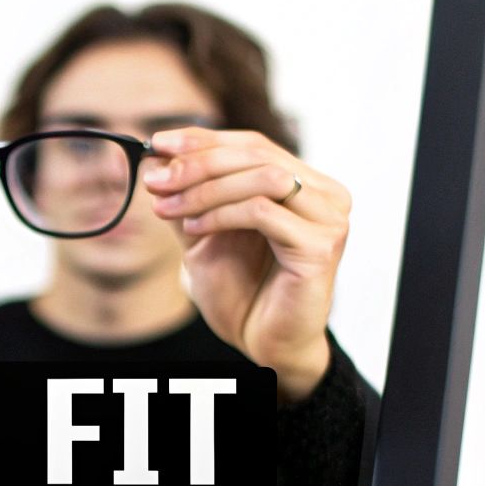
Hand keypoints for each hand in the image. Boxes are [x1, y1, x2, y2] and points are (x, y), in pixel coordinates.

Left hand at [141, 127, 351, 400]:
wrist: (265, 345)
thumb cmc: (243, 294)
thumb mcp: (206, 235)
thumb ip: (190, 196)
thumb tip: (157, 158)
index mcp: (306, 184)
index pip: (253, 144)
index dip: (204, 139)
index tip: (157, 143)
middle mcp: (326, 195)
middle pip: (257, 154)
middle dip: (198, 164)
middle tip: (155, 179)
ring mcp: (329, 218)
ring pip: (261, 178)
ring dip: (205, 189)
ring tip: (166, 207)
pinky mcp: (321, 246)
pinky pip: (263, 213)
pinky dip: (221, 214)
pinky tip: (193, 229)